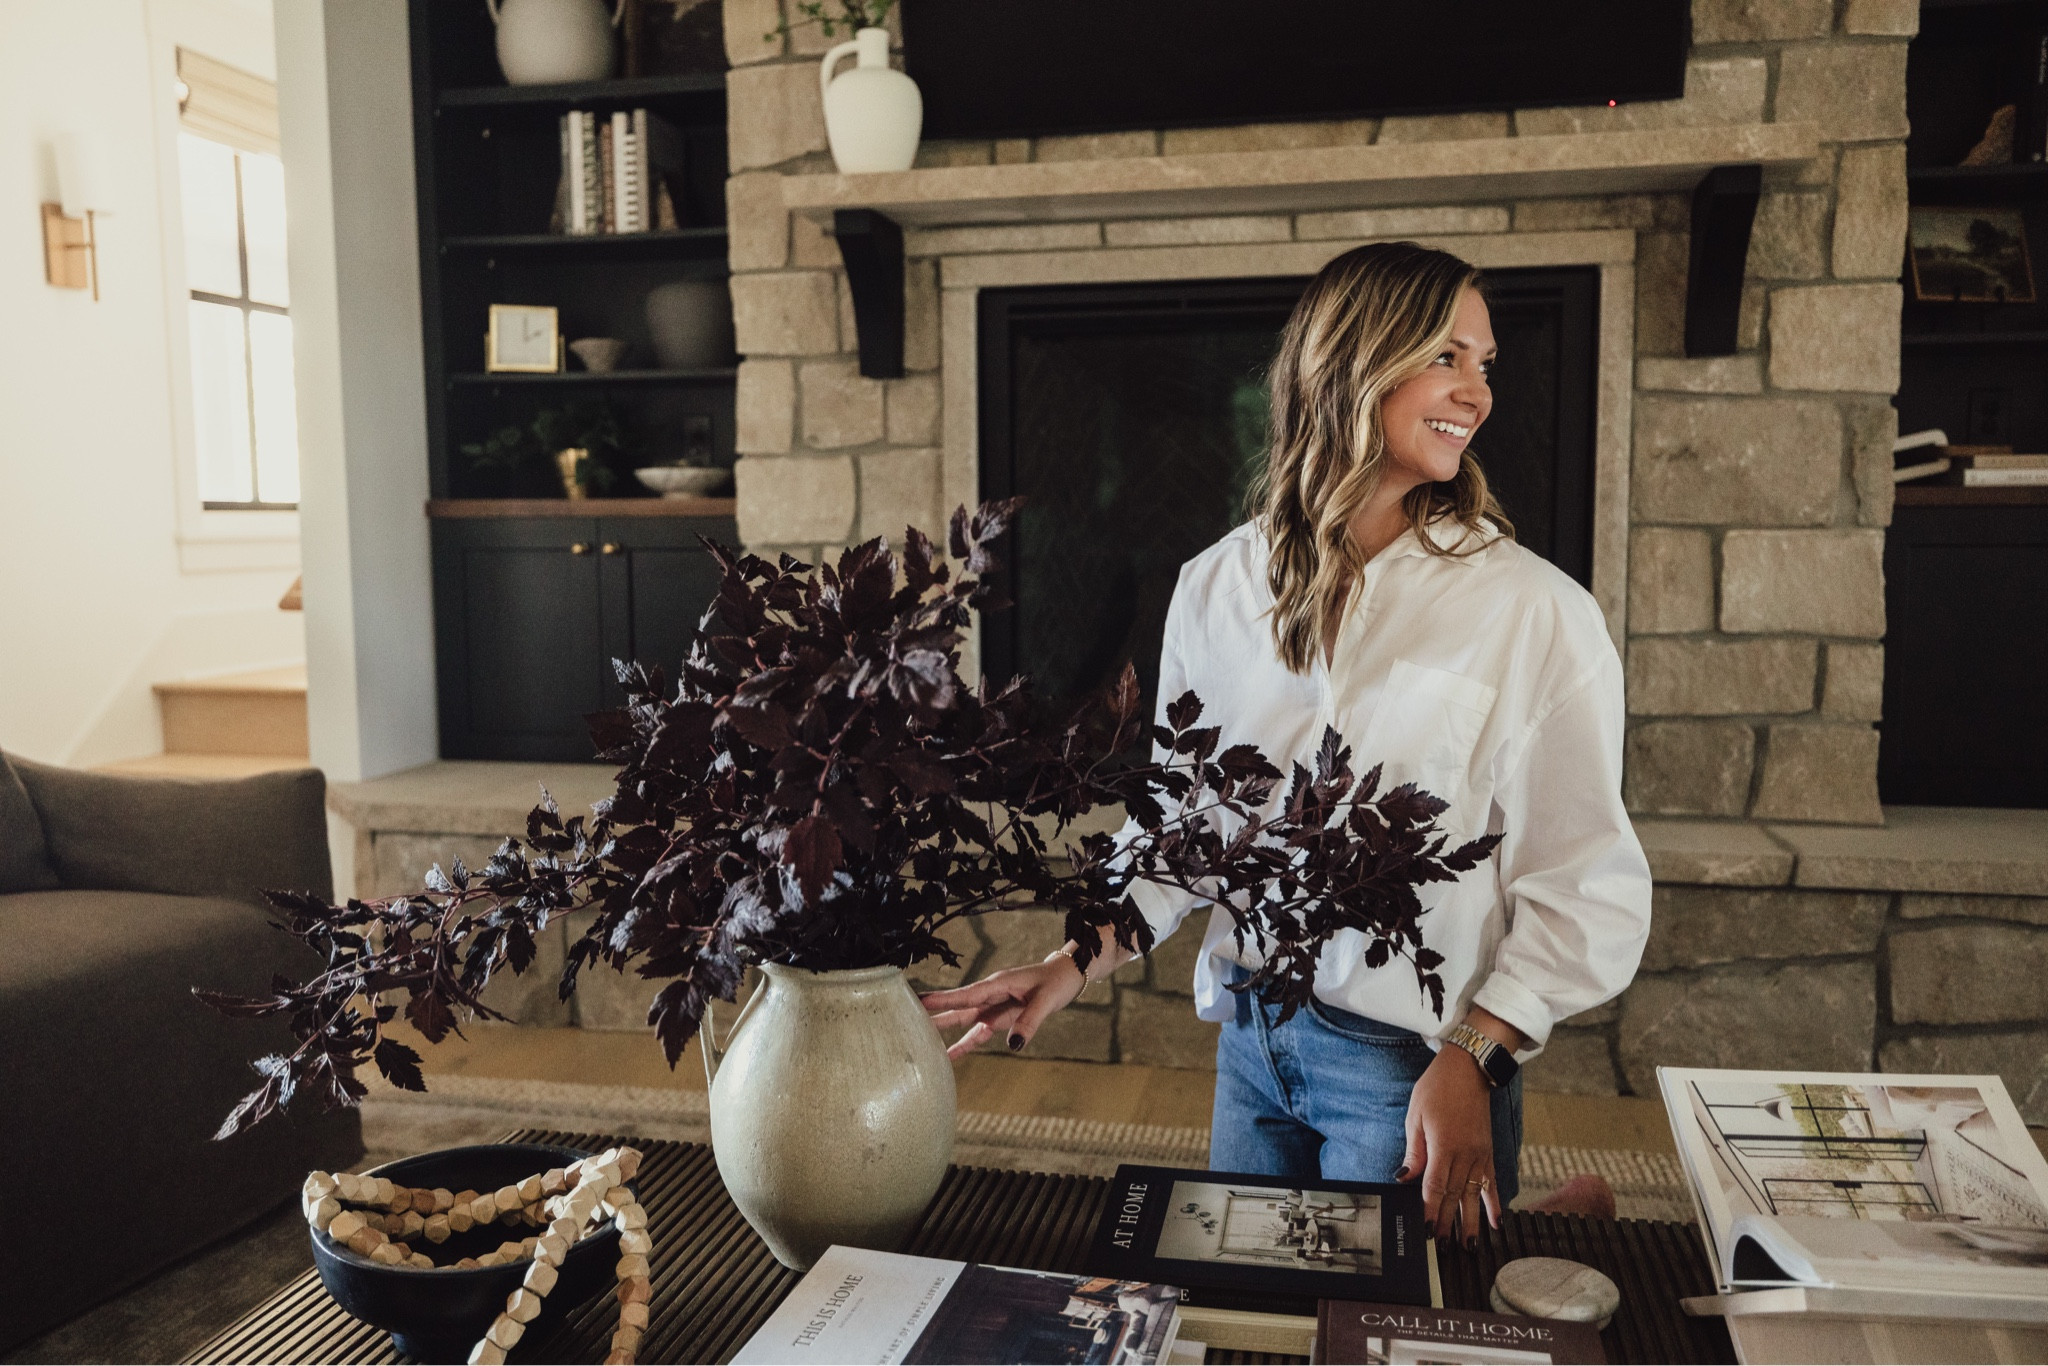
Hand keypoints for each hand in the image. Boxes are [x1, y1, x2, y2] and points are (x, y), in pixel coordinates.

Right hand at [921, 958, 1086, 1058]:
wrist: (1065, 977)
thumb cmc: (1055, 982)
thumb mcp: (1045, 1001)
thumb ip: (1029, 1021)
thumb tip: (1012, 1044)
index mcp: (996, 985)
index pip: (965, 995)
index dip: (942, 1000)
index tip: (918, 1000)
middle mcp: (989, 996)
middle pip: (956, 1008)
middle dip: (933, 1015)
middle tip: (905, 1020)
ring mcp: (992, 1008)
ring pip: (962, 1021)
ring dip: (943, 1031)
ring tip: (920, 1043)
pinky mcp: (998, 1019)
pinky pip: (977, 1033)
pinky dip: (964, 1043)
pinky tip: (949, 1056)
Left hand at [1399, 1044, 1499, 1244]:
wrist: (1469, 1069)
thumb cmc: (1437, 1088)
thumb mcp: (1416, 1115)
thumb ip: (1414, 1150)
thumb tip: (1405, 1177)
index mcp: (1444, 1145)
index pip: (1435, 1186)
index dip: (1429, 1210)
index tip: (1424, 1230)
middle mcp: (1465, 1154)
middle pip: (1454, 1196)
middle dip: (1446, 1224)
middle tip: (1441, 1248)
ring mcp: (1480, 1155)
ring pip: (1474, 1195)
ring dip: (1471, 1222)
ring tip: (1468, 1247)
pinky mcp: (1488, 1152)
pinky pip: (1492, 1183)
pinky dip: (1494, 1204)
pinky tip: (1496, 1223)